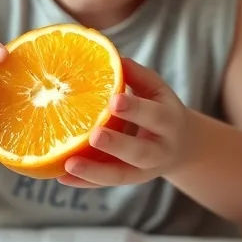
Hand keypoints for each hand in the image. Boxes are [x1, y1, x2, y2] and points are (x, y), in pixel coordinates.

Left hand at [59, 58, 188, 187]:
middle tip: (94, 135)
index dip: (135, 109)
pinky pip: (105, 184)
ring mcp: (144, 171)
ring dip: (94, 172)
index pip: (154, 116)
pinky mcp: (128, 180)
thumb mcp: (157, 90)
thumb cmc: (160, 108)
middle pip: (140, 152)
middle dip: (117, 145)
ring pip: (120, 175)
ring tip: (68, 164)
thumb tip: (113, 56)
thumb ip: (138, 75)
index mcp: (169, 122)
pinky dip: (83, 182)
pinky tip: (61, 176)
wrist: (180, 147)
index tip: (113, 101)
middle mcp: (160, 150)